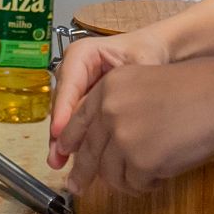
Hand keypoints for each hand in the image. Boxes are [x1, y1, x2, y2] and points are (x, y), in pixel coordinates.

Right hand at [47, 29, 167, 168]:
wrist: (155, 51)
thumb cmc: (147, 52)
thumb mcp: (138, 64)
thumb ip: (124, 86)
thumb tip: (110, 113)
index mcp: (81, 54)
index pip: (68, 84)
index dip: (63, 110)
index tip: (59, 132)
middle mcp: (72, 70)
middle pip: (62, 103)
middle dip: (59, 131)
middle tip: (57, 155)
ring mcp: (75, 86)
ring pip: (66, 116)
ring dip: (63, 140)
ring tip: (59, 162)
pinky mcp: (82, 101)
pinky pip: (76, 122)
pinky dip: (75, 140)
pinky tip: (73, 160)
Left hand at [54, 60, 213, 195]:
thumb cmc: (199, 90)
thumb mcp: (146, 85)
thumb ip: (122, 110)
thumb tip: (107, 144)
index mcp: (108, 87)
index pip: (78, 121)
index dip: (69, 143)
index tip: (61, 156)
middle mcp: (108, 111)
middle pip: (88, 152)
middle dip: (81, 173)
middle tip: (76, 188)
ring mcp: (122, 137)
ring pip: (111, 174)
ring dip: (127, 180)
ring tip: (147, 176)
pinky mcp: (140, 161)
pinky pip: (136, 185)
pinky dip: (148, 185)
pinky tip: (163, 175)